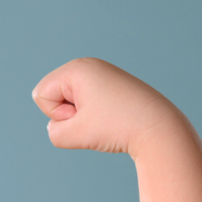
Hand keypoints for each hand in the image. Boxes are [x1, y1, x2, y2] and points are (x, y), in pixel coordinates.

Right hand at [31, 57, 184, 155]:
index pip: (41, 94)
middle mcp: (90, 66)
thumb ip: (55, 133)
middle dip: (69, 115)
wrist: (161, 129)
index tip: (85, 117)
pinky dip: (98, 118)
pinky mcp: (115, 87)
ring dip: (84, 119)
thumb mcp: (75, 135)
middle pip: (55, 96)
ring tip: (109, 121)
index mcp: (77, 68)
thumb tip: (60, 128)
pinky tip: (117, 120)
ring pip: (73, 103)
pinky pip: (90, 105)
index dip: (57, 114)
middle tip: (99, 120)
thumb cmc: (118, 128)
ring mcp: (104, 75)